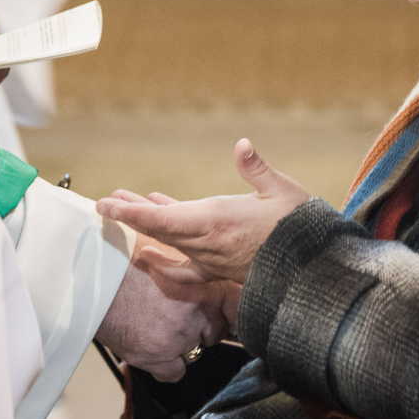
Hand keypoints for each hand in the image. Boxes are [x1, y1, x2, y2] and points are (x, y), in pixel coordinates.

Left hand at [96, 139, 310, 284]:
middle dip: (130, 215)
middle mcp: (207, 243)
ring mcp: (211, 259)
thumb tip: (242, 144)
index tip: (105, 205)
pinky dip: (164, 259)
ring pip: (169, 242)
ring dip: (146, 225)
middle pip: (158, 230)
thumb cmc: (299, 229)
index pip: (162, 219)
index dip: (130, 213)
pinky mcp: (219, 269)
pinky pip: (183, 267)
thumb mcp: (281, 191)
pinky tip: (152, 253)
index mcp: (217, 220)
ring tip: (127, 209)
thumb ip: (257, 168)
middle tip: (106, 203)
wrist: (312, 274)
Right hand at [96, 234, 236, 381]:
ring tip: (154, 325)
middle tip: (176, 317)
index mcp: (205, 283)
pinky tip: (148, 346)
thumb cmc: (127, 259)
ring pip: (193, 352)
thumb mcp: (169, 254)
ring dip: (179, 344)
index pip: (235, 306)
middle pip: (215, 333)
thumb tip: (205, 278)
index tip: (223, 314)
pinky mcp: (159, 355)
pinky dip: (163, 365)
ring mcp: (180, 336)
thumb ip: (191, 269)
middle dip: (201, 329)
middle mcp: (198, 312)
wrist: (95, 275)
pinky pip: (174, 372)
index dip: (228, 312)